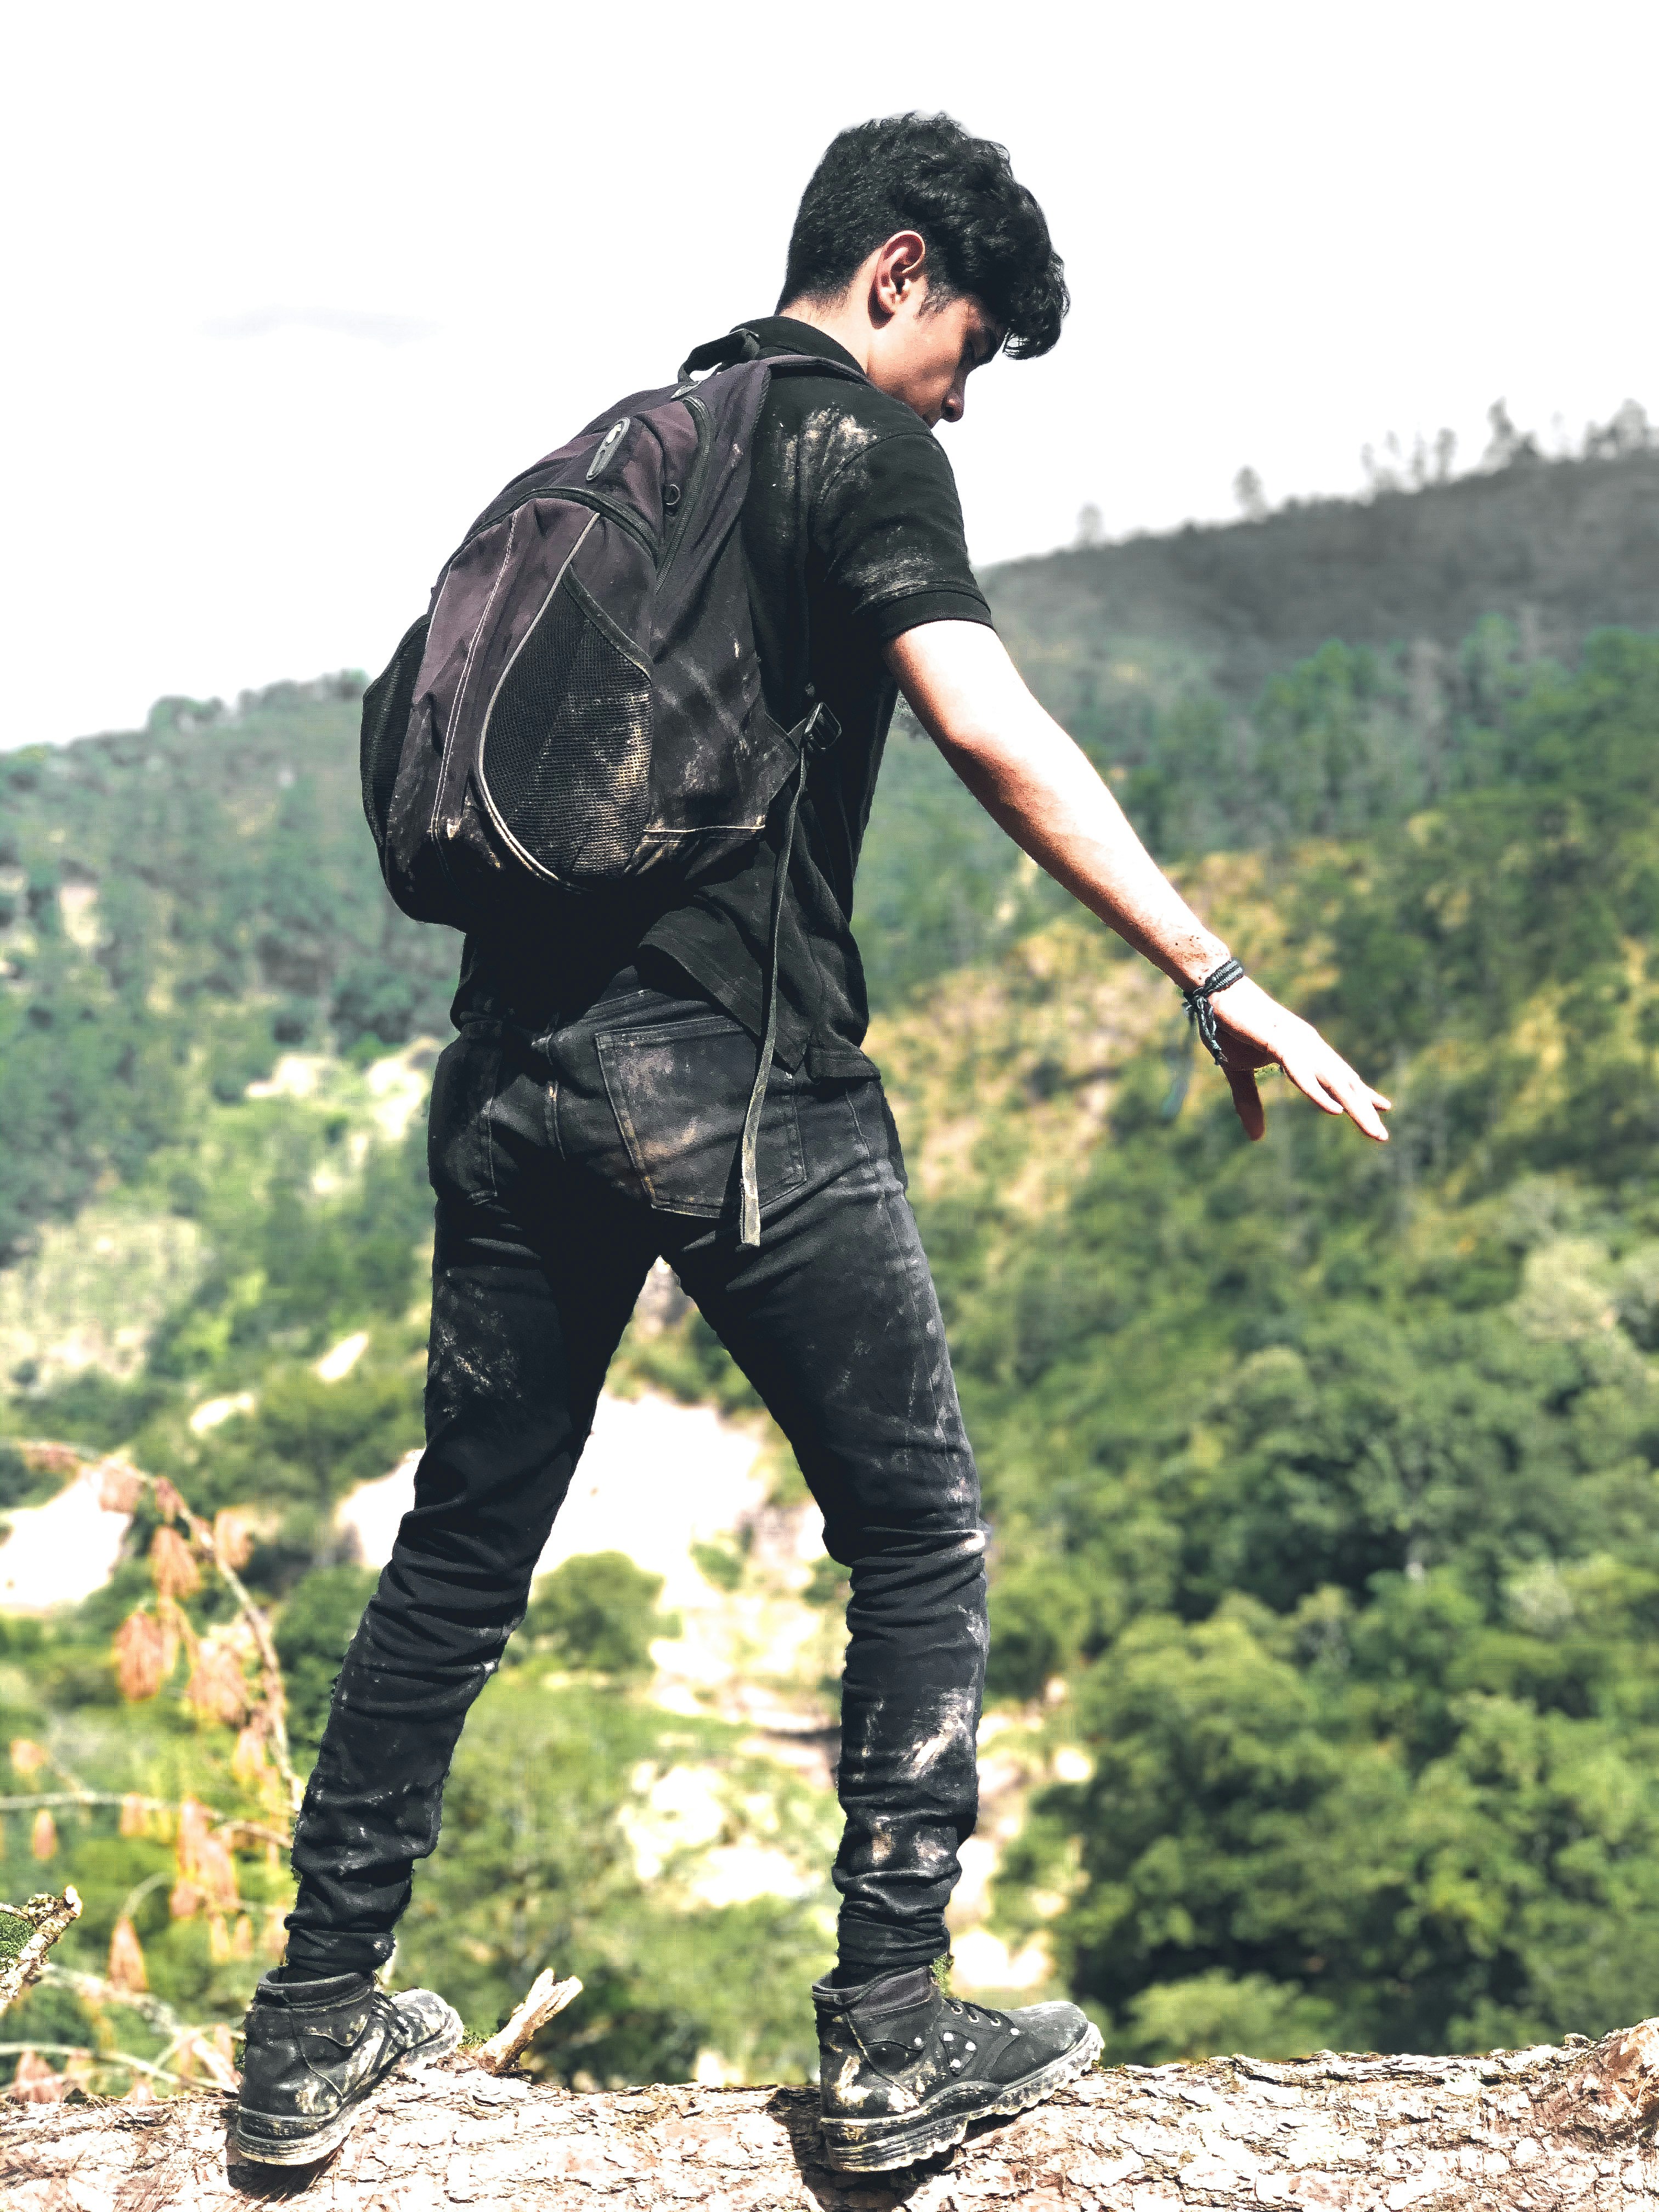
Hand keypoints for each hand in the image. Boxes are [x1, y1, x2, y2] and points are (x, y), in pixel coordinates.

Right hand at [1204, 976, 1390, 1143]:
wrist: (1214, 992)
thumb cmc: (1227, 1027)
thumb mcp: (1238, 1072)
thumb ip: (1249, 1103)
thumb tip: (1256, 1138)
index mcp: (1302, 1049)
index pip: (1339, 1075)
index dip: (1362, 1093)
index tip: (1385, 1108)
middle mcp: (1308, 1045)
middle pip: (1343, 1082)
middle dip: (1364, 1109)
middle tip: (1382, 1136)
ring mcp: (1296, 1042)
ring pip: (1332, 1081)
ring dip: (1354, 1107)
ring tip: (1372, 1131)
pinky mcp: (1278, 1041)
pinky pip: (1302, 1072)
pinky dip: (1319, 1092)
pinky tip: (1336, 1111)